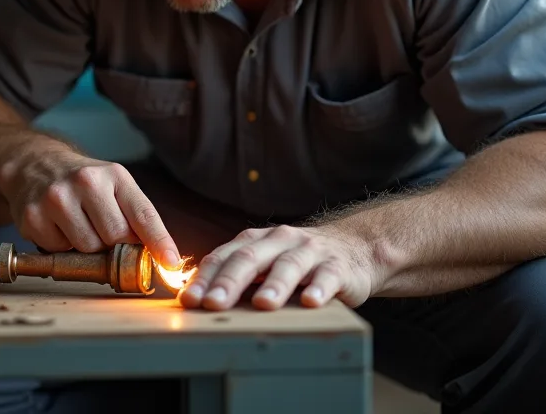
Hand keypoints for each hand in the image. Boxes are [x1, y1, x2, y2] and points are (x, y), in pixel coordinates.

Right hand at [0, 150, 181, 269]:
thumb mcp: (115, 186)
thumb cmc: (84, 183)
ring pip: (88, 248)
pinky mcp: (33, 217)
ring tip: (79, 225)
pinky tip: (58, 226)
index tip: (171, 263)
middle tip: (103, 230)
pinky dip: (62, 246)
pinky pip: (59, 252)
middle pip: (115, 237)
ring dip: (87, 248)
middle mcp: (85, 182)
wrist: (35, 163)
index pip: (143, 214)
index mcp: (114, 175)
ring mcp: (56, 199)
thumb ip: (137, 219)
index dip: (159, 242)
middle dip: (114, 243)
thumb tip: (161, 259)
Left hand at [179, 224, 374, 310]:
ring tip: (262, 304)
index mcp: (256, 241)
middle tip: (213, 304)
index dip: (205, 278)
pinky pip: (327, 276)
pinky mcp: (338, 266)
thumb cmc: (299, 264)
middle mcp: (280, 241)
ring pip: (288, 266)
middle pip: (250, 258)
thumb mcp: (266, 265)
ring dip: (274, 285)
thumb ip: (237, 279)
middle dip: (229, 282)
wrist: (355, 248)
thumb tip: (196, 303)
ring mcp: (310, 251)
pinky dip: (319, 288)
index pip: (224, 257)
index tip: (189, 301)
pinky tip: (310, 302)